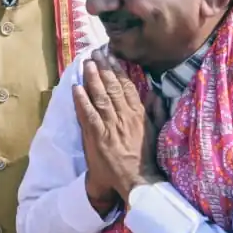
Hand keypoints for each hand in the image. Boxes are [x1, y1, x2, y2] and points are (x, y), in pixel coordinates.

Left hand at [72, 51, 161, 202]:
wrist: (138, 179)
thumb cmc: (145, 157)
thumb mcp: (154, 131)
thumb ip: (155, 111)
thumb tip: (155, 94)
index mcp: (138, 113)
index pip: (127, 86)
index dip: (118, 69)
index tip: (112, 56)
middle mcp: (125, 116)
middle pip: (113, 87)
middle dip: (104, 68)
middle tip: (95, 53)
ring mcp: (111, 125)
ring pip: (101, 97)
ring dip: (92, 79)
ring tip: (87, 64)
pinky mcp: (98, 136)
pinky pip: (89, 114)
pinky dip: (82, 100)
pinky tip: (76, 88)